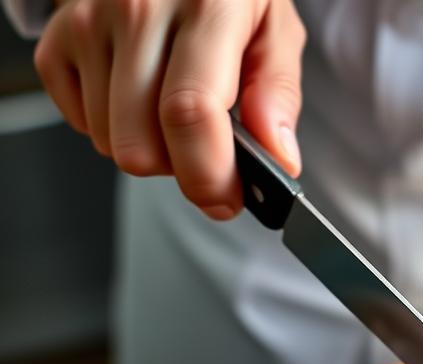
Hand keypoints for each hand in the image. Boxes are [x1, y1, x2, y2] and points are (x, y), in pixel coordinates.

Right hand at [34, 0, 306, 218]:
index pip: (190, 112)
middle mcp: (137, 8)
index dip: (208, 176)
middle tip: (206, 148)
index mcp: (206, 6)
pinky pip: (82, 124)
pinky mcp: (58, 38)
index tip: (226, 200)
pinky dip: (114, 126)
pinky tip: (139, 95)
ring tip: (172, 109)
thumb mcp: (277, 32)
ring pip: (112, 144)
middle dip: (180, 170)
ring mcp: (89, 21)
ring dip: (149, 147)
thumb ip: (279, 96)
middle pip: (140, 147)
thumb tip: (279, 159)